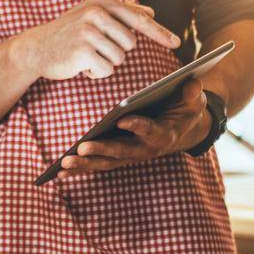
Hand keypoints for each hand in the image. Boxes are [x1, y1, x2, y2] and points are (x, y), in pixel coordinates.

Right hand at [30, 0, 179, 82]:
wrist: (36, 47)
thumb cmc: (68, 32)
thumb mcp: (92, 15)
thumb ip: (122, 12)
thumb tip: (150, 12)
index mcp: (101, 0)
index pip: (138, 19)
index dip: (159, 33)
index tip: (176, 43)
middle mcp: (96, 11)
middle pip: (131, 42)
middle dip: (115, 50)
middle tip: (93, 47)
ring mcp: (88, 30)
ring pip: (120, 58)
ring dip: (104, 62)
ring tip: (85, 54)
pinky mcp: (82, 50)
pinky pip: (106, 69)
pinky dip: (95, 72)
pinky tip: (79, 64)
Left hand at [59, 77, 209, 176]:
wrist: (184, 132)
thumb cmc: (186, 112)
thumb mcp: (194, 102)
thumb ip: (193, 94)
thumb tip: (193, 82)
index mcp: (163, 134)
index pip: (150, 130)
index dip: (138, 126)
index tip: (122, 119)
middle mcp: (145, 149)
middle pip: (121, 151)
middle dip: (101, 150)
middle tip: (81, 147)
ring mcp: (131, 155)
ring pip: (106, 162)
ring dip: (84, 164)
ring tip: (62, 164)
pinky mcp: (120, 158)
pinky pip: (98, 164)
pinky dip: (80, 168)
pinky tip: (58, 171)